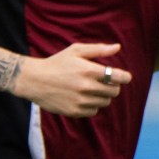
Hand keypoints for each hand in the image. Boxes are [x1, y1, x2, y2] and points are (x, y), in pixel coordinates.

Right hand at [13, 43, 130, 117]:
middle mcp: (86, 87)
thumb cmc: (56, 63)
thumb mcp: (75, 51)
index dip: (125, 77)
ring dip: (102, 96)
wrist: (34, 80)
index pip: (119, 77)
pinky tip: (82, 97)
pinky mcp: (74, 111)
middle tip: (103, 82)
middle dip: (112, 86)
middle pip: (114, 91)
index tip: (124, 77)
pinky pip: (94, 111)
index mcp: (89, 70)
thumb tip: (117, 47)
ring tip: (90, 89)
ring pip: (105, 102)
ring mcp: (81, 101)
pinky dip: (92, 105)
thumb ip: (98, 49)